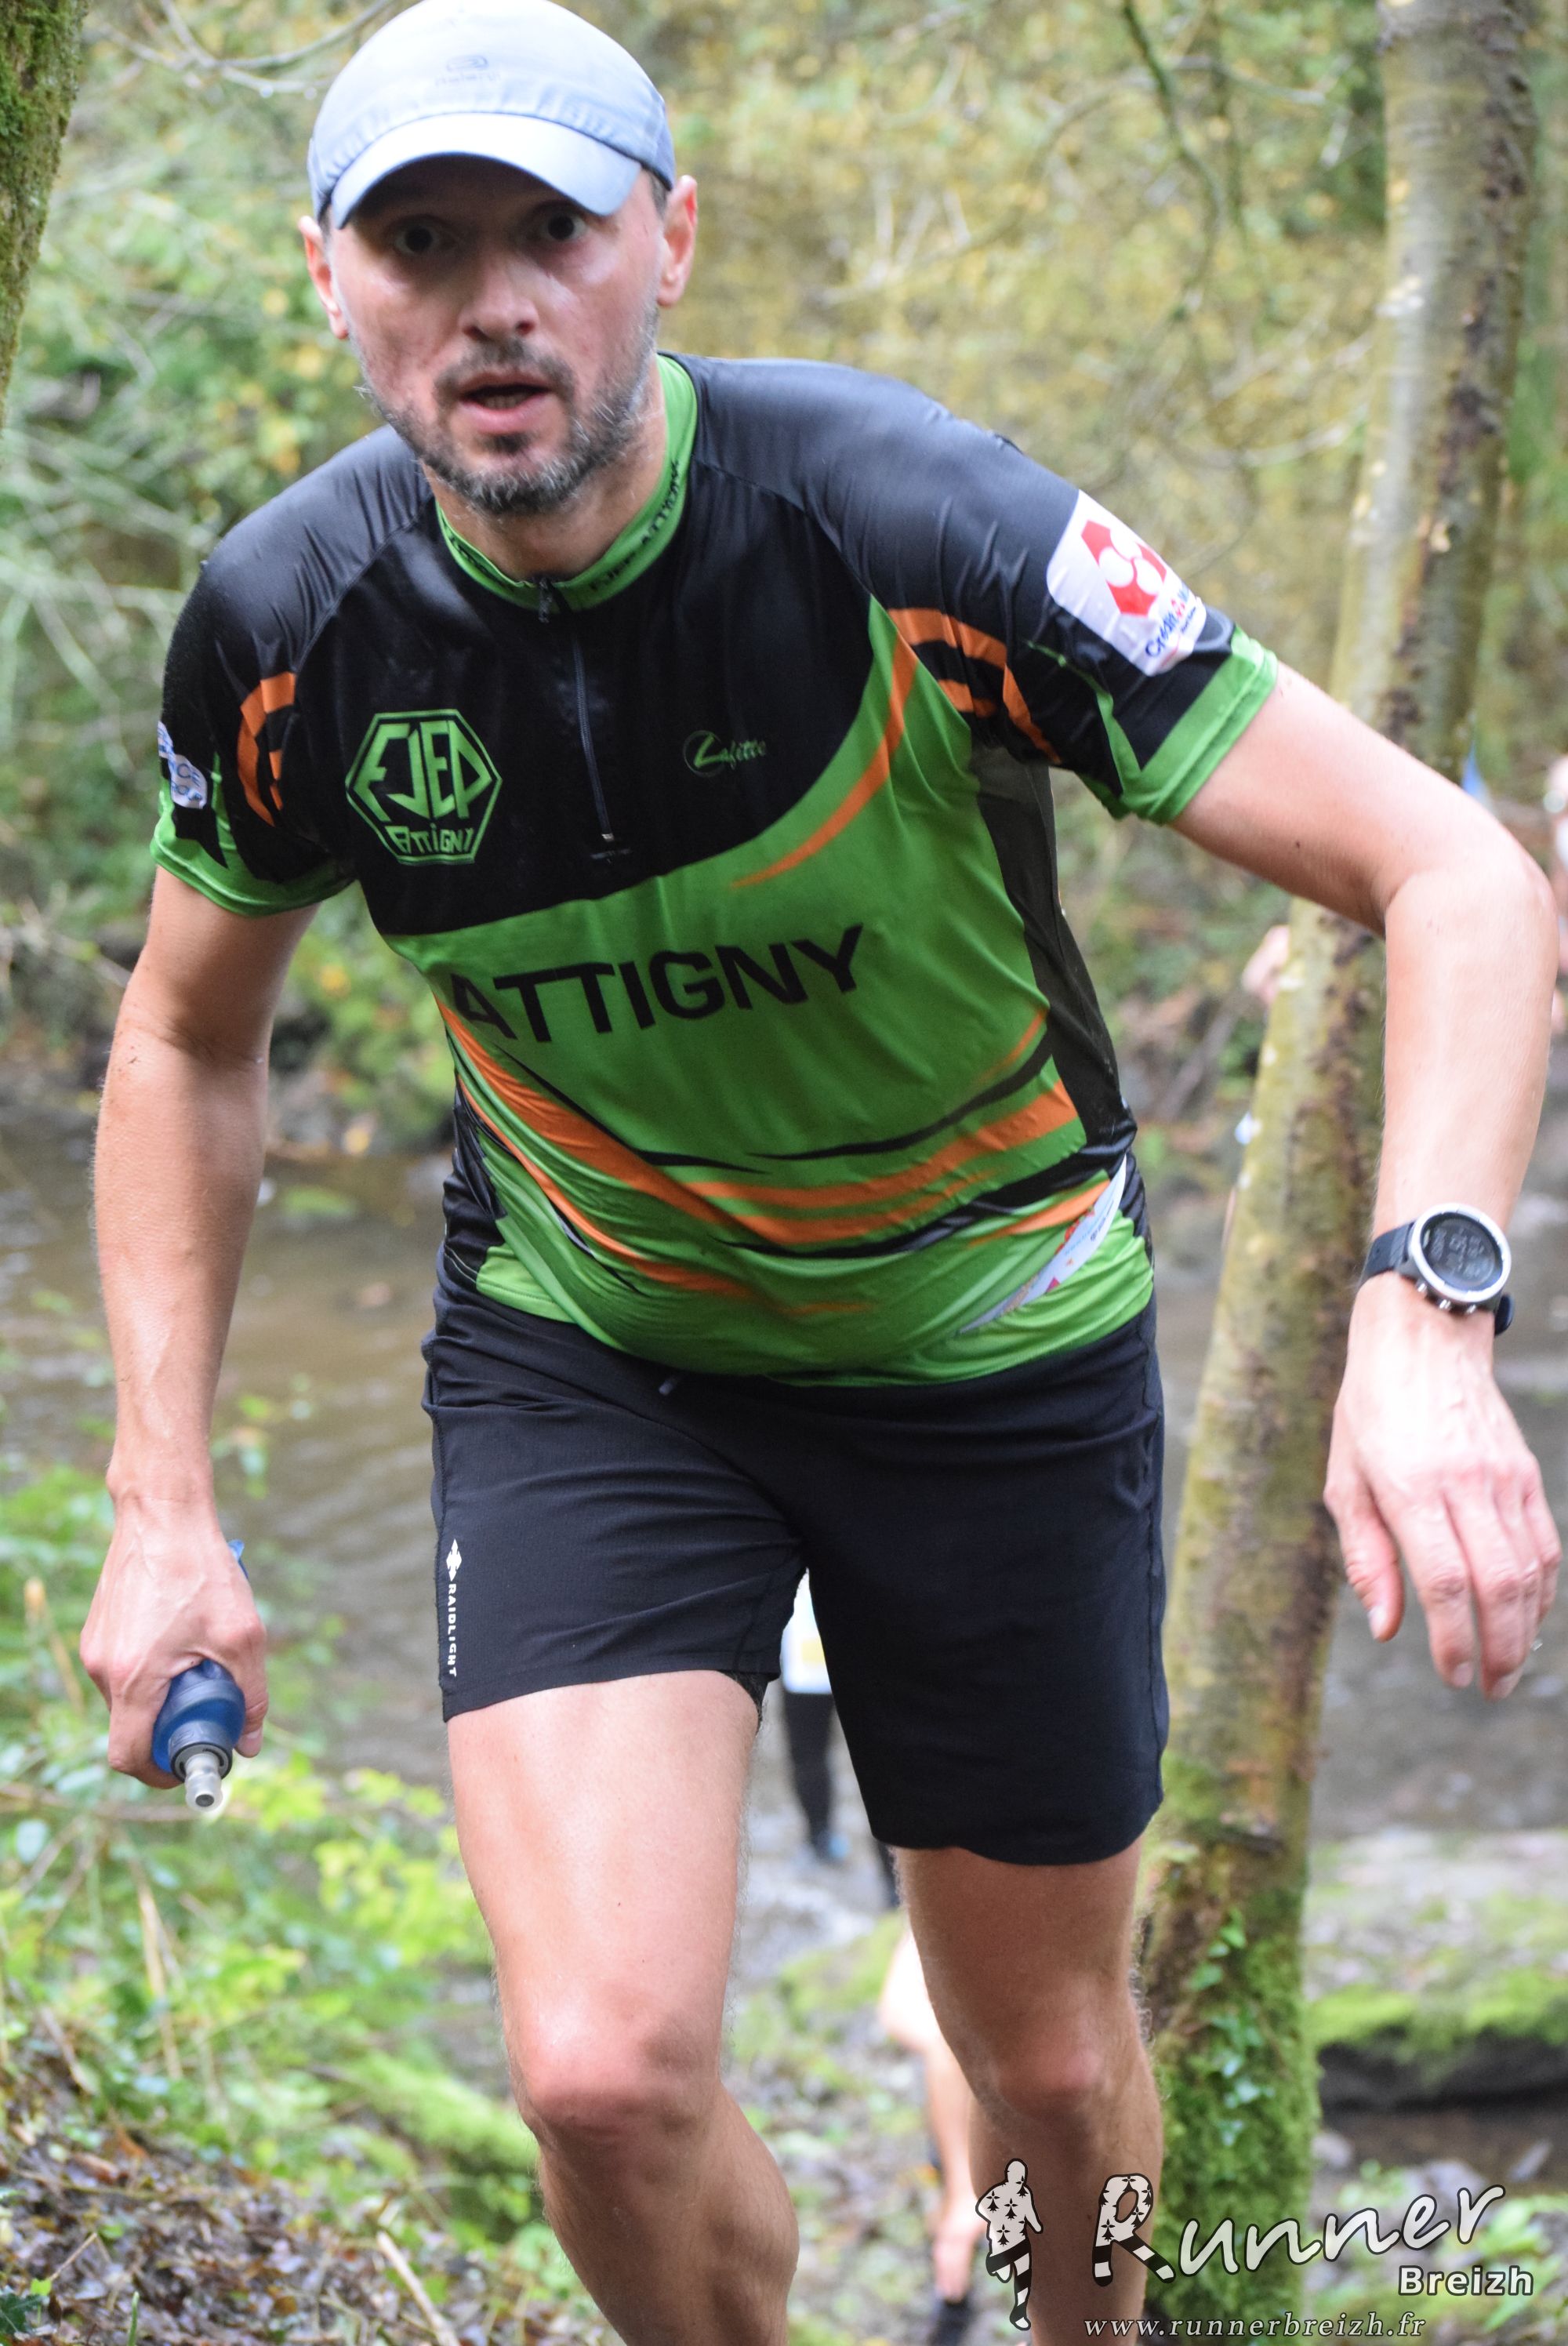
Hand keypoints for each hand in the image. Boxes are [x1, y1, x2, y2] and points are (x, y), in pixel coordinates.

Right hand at [80, 1496, 267, 1784]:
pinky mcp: (98, 1630)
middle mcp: (103, 1668)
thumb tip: (250, 1742)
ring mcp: (95, 1648)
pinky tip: (183, 1637)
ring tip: (201, 1660)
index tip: (190, 1766)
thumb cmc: (203, 1570)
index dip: (159, 1775)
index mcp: (133, 1679)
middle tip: (211, 1710)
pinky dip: (153, 1670)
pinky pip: (124, 1669)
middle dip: (171, 1730)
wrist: (163, 1512)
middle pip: (132, 1727)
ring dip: (164, 1695)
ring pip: (129, 1697)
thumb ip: (251, 1694)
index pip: (129, 1755)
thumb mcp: (243, 1635)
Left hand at [1325, 1275, 1559, 1696]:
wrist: (1423, 1337)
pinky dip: (1542, 1590)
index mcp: (1410, 1486)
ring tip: (1508, 1668)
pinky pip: (1545, 1544)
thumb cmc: (1369, 1410)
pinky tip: (1527, 1619)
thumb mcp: (1345, 1479)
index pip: (1444, 1581)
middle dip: (1499, 1650)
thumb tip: (1388, 1629)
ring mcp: (1504, 1477)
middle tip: (1488, 1688)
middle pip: (1498, 1585)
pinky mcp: (1526, 1473)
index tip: (1451, 1674)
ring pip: (1531, 1570)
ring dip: (1526, 1630)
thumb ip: (1367, 1557)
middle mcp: (1465, 1484)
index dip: (1453, 1638)